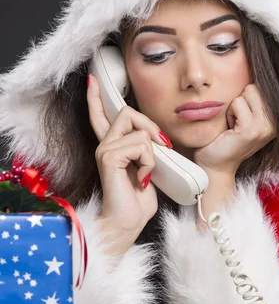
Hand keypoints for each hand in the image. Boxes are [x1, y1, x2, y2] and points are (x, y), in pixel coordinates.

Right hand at [87, 74, 170, 251]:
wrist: (127, 223)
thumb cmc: (137, 201)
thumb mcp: (147, 167)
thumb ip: (146, 149)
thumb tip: (155, 136)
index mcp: (112, 147)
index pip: (102, 116)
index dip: (97, 98)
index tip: (93, 80)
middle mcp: (105, 145)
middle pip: (127, 112)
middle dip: (150, 126)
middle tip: (160, 149)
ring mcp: (105, 150)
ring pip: (140, 132)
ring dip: (152, 154)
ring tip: (145, 174)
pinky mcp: (109, 157)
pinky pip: (141, 145)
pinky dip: (149, 163)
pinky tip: (141, 179)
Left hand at [194, 84, 275, 175]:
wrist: (215, 164)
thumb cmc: (226, 137)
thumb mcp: (247, 114)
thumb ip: (255, 98)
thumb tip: (257, 67)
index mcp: (278, 118)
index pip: (263, 86)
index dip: (247, 97)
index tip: (243, 117)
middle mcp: (276, 123)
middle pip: (254, 88)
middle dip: (240, 100)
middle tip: (237, 121)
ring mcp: (265, 127)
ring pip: (246, 93)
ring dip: (234, 107)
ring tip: (234, 124)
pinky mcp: (251, 130)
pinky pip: (237, 104)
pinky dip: (229, 114)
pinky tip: (230, 129)